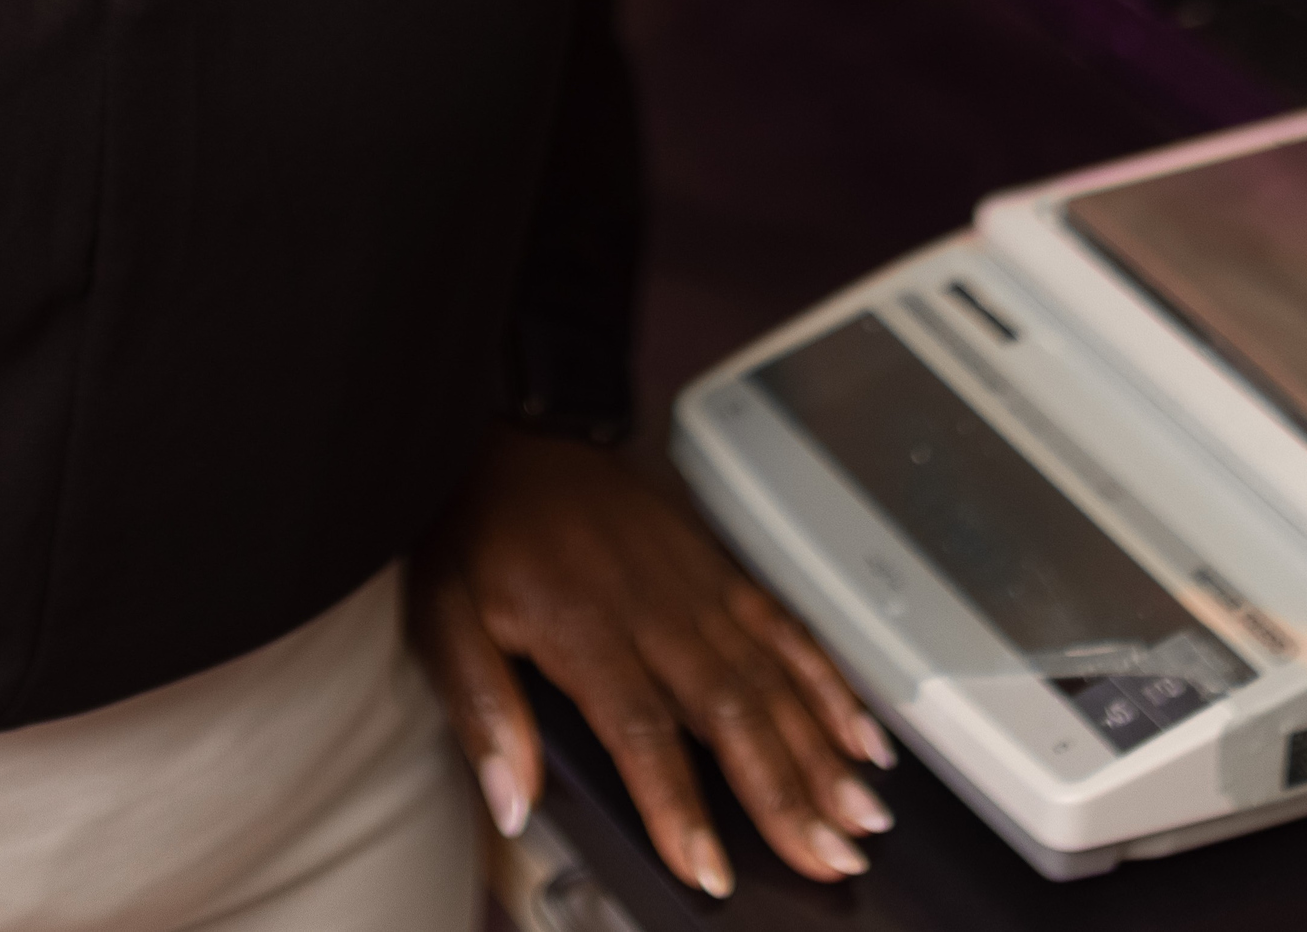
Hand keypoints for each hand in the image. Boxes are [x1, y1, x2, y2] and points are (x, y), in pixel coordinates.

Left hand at [409, 429, 898, 897]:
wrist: (519, 434)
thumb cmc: (479, 531)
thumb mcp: (442, 619)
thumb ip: (482, 711)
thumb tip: (512, 799)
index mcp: (586, 630)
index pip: (643, 734)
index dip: (679, 809)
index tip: (709, 872)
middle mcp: (656, 611)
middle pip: (733, 715)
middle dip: (787, 796)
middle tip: (829, 859)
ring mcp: (699, 588)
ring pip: (774, 679)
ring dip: (824, 752)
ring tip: (863, 816)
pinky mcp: (722, 572)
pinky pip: (788, 630)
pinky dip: (831, 683)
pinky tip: (863, 735)